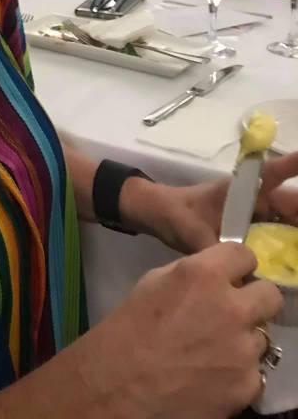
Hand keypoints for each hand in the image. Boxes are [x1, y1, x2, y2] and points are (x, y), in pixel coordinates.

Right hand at [73, 243, 281, 418]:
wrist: (121, 381)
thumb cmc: (131, 325)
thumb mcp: (156, 281)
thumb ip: (195, 274)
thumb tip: (219, 277)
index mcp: (205, 275)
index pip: (245, 255)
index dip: (237, 265)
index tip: (231, 276)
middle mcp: (232, 308)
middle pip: (270, 295)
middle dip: (253, 300)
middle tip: (232, 312)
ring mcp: (244, 350)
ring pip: (261, 336)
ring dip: (243, 339)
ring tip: (214, 349)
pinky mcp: (248, 385)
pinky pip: (255, 372)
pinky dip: (238, 372)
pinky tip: (212, 374)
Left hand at [126, 154, 297, 254]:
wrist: (157, 215)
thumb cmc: (175, 213)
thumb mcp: (192, 232)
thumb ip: (216, 250)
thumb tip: (237, 274)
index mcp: (239, 190)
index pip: (272, 173)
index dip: (291, 166)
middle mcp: (252, 200)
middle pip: (289, 204)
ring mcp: (252, 216)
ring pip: (286, 222)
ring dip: (295, 231)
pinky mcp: (249, 232)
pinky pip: (275, 238)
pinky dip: (285, 248)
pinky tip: (291, 267)